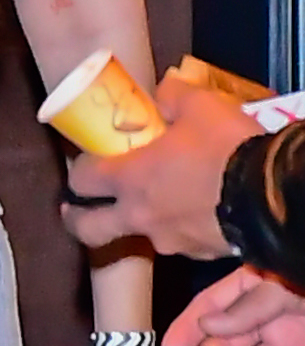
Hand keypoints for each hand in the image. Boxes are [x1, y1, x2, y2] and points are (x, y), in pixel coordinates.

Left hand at [60, 75, 258, 257]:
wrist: (269, 195)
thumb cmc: (227, 148)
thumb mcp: (201, 106)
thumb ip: (174, 96)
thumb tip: (163, 91)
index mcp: (130, 179)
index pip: (82, 180)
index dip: (78, 171)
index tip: (84, 164)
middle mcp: (140, 216)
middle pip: (90, 229)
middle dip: (77, 220)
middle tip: (76, 211)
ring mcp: (166, 240)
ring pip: (139, 233)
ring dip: (138, 220)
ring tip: (156, 201)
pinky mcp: (195, 254)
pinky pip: (178, 240)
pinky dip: (179, 226)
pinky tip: (195, 211)